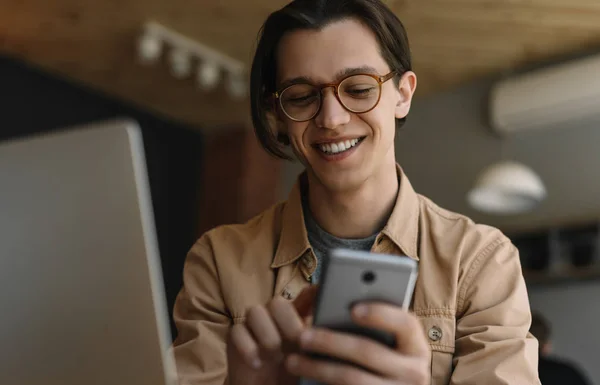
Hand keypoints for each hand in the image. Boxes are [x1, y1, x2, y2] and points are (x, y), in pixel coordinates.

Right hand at [227, 286, 317, 384]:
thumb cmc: (287, 372)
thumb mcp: (307, 355)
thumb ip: (315, 334)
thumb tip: (332, 318)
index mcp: (293, 319)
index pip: (304, 298)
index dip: (311, 293)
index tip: (319, 292)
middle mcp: (272, 316)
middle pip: (277, 302)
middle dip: (288, 322)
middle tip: (296, 341)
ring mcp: (251, 324)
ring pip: (255, 311)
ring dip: (267, 335)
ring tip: (274, 356)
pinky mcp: (234, 336)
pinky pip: (237, 330)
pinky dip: (248, 348)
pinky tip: (257, 363)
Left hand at [284, 303, 429, 384]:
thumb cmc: (380, 360)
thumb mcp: (385, 343)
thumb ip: (366, 321)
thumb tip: (326, 294)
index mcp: (415, 347)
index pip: (406, 324)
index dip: (381, 314)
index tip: (353, 308)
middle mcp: (414, 372)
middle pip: (369, 352)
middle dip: (331, 342)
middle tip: (301, 336)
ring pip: (352, 379)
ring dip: (318, 368)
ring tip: (292, 360)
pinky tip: (303, 380)